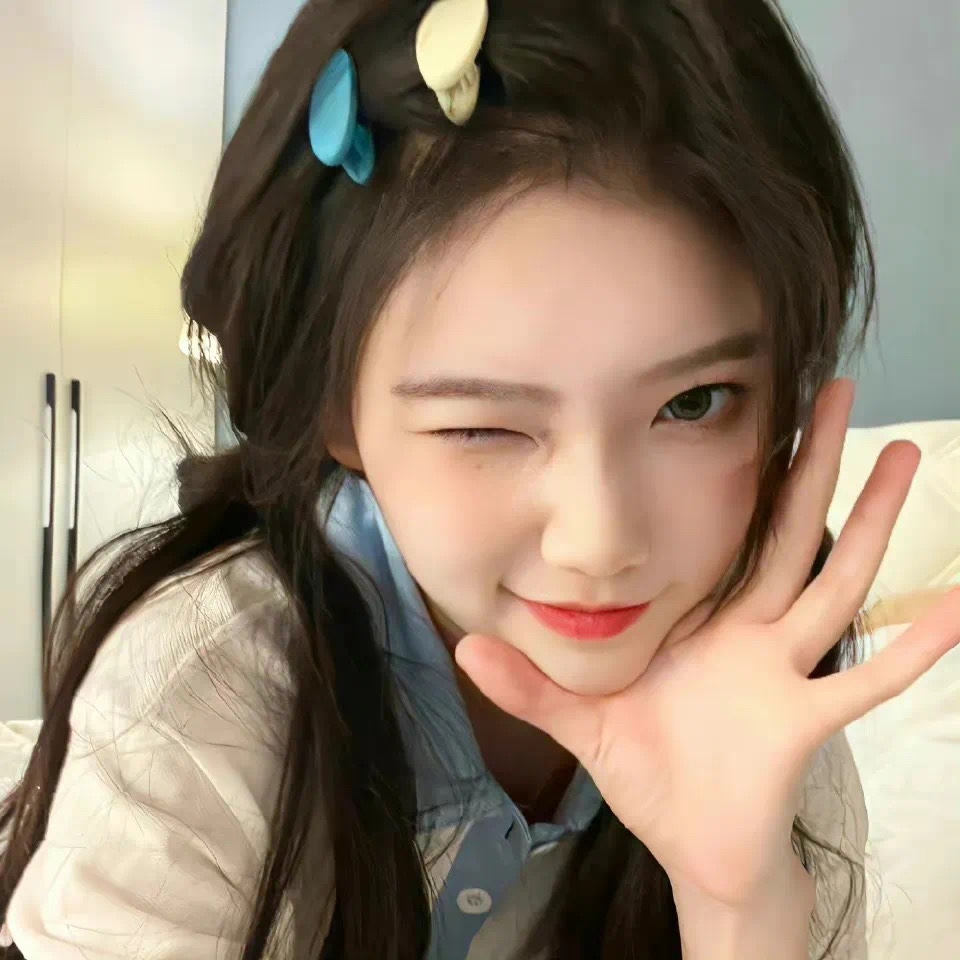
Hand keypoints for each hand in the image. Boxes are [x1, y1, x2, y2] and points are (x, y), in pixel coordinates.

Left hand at [455, 379, 959, 906]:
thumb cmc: (651, 775)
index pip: (727, 535)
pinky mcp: (799, 721)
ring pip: (831, 582)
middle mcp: (750, 634)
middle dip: (815, 465)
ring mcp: (781, 673)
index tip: (757, 413)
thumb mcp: (584, 723)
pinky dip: (913, 648)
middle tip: (841, 390)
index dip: (743, 479)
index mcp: (703, 624)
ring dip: (871, 523)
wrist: (693, 849)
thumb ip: (530, 688)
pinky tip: (956, 607)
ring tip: (904, 458)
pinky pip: (864, 682)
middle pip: (789, 533)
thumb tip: (464, 648)